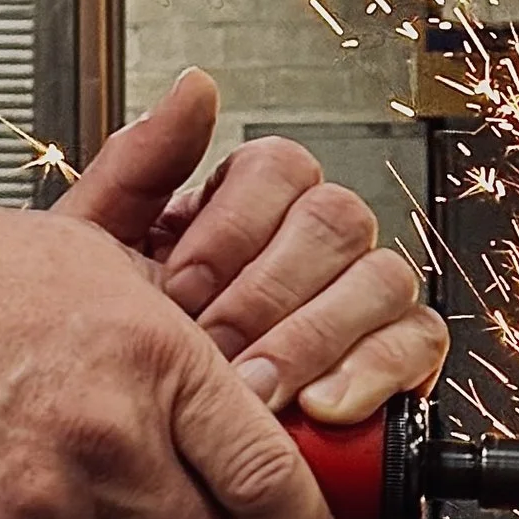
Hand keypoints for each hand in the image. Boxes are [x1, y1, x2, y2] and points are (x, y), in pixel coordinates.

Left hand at [62, 69, 447, 422]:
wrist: (139, 431)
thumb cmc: (120, 343)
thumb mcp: (100, 256)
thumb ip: (139, 165)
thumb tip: (196, 86)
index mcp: (252, 203)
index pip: (281, 166)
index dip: (233, 230)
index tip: (181, 291)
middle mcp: (317, 239)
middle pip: (337, 218)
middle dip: (268, 295)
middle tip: (216, 350)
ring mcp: (365, 293)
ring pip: (382, 276)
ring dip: (315, 338)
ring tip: (259, 391)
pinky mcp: (399, 353)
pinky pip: (418, 340)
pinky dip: (374, 372)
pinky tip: (321, 407)